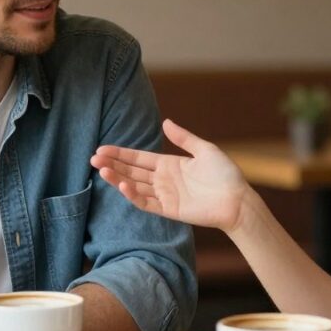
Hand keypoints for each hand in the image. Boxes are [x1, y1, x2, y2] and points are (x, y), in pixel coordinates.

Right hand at [91, 119, 251, 232]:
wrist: (237, 200)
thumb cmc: (225, 175)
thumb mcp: (204, 150)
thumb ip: (183, 138)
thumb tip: (165, 121)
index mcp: (169, 164)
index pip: (139, 158)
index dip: (120, 153)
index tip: (102, 148)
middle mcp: (163, 180)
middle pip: (132, 171)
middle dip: (112, 164)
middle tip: (93, 157)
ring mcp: (164, 195)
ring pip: (134, 186)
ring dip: (117, 179)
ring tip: (101, 169)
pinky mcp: (168, 209)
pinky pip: (146, 202)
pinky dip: (132, 195)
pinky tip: (121, 185)